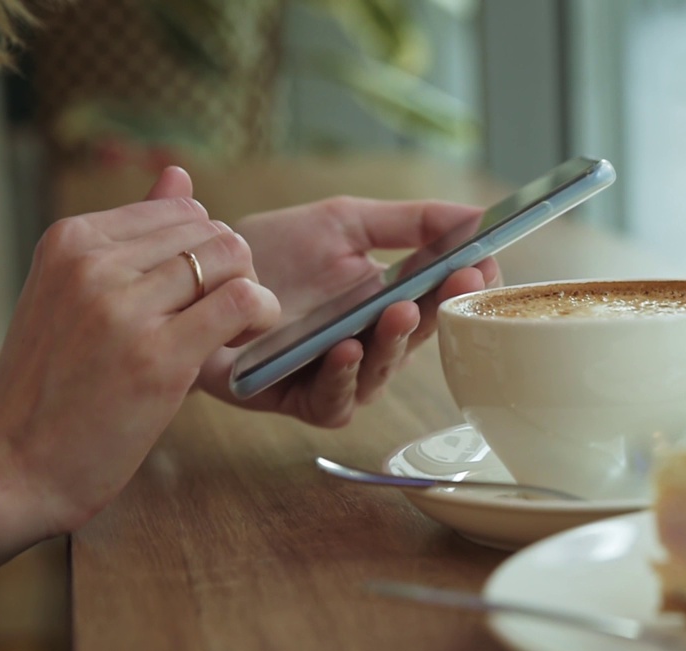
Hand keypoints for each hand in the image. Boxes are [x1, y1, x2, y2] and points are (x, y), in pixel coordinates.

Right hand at [0, 167, 278, 541]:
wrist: (11, 464)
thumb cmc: (53, 384)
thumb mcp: (76, 294)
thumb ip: (133, 236)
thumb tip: (178, 174)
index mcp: (72, 240)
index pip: (183, 210)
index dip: (208, 250)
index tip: (202, 292)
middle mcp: (94, 263)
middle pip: (213, 232)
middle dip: (235, 271)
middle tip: (225, 316)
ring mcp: (124, 308)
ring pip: (231, 259)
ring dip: (251, 294)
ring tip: (231, 331)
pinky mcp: (158, 355)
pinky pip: (241, 303)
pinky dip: (260, 316)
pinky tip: (242, 342)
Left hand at [191, 196, 500, 426]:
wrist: (199, 279)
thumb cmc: (271, 253)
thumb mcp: (345, 221)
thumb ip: (410, 220)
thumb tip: (476, 214)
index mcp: (392, 300)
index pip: (445, 298)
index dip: (469, 285)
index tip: (486, 261)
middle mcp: (375, 341)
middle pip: (423, 335)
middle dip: (444, 309)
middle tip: (458, 280)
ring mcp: (342, 374)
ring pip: (384, 371)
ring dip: (395, 342)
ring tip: (401, 310)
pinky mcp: (302, 400)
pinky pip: (335, 402)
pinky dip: (342, 377)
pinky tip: (344, 347)